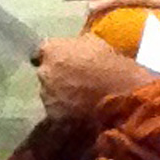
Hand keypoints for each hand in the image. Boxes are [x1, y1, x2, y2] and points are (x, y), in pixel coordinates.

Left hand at [37, 34, 153, 118]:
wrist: (119, 94)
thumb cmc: (108, 63)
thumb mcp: (93, 42)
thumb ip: (75, 45)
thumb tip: (72, 48)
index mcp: (51, 50)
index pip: (40, 53)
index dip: (51, 57)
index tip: (60, 60)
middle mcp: (44, 73)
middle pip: (45, 74)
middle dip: (56, 76)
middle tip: (74, 79)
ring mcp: (47, 96)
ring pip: (50, 95)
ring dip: (60, 95)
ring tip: (79, 98)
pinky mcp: (54, 116)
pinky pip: (57, 113)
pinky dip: (66, 112)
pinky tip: (80, 112)